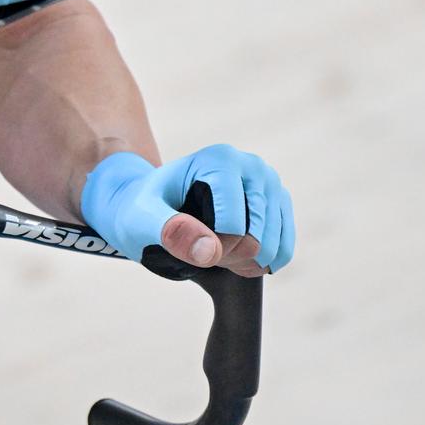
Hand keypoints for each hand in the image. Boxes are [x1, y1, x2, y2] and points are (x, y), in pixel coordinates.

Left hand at [81, 145, 294, 276]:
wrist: (150, 205)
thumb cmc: (141, 210)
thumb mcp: (141, 219)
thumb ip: (169, 230)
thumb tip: (211, 251)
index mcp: (221, 159)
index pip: (233, 225)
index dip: (209, 249)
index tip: (185, 243)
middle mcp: (252, 165)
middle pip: (256, 236)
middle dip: (227, 257)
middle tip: (198, 250)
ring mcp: (270, 184)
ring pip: (272, 245)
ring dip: (244, 263)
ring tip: (213, 254)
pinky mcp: (278, 205)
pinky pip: (284, 247)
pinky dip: (262, 264)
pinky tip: (237, 263)